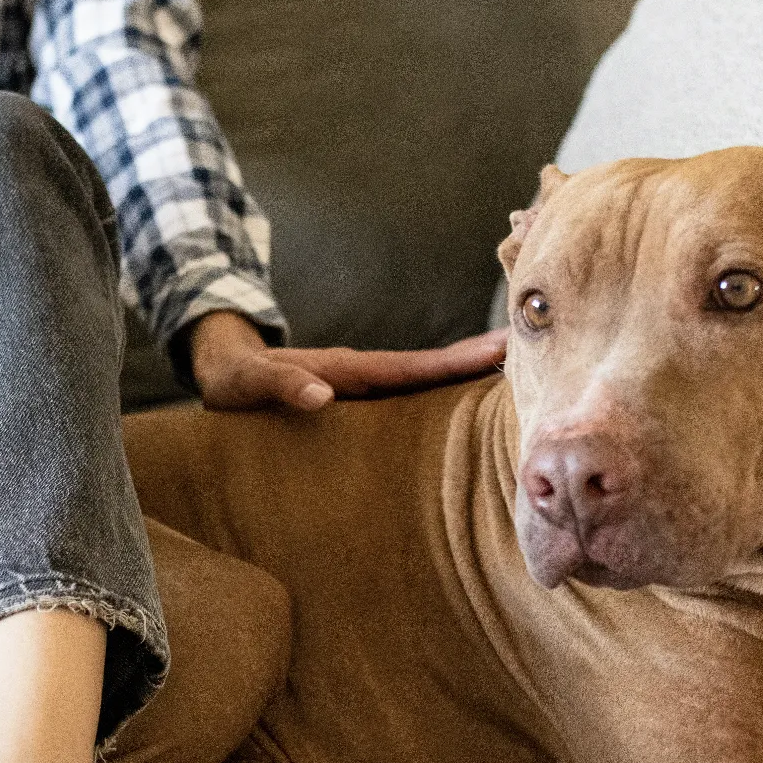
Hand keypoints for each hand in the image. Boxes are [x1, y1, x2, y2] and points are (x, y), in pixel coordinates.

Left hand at [186, 311, 506, 412]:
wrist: (221, 370)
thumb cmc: (231, 379)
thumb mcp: (246, 384)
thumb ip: (280, 386)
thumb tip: (321, 395)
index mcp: (349, 370)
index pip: (414, 367)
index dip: (458, 361)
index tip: (505, 351)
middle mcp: (366, 375)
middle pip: (434, 371)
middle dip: (483, 364)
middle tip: (540, 355)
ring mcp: (365, 389)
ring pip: (426, 385)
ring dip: (467, 382)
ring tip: (519, 382)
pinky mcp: (359, 404)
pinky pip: (409, 400)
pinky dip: (441, 399)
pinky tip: (465, 412)